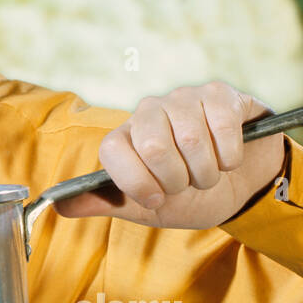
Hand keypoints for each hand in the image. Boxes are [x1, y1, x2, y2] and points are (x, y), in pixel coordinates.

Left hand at [52, 82, 286, 228]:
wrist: (242, 183)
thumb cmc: (188, 193)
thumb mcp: (145, 207)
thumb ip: (104, 202)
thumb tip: (60, 205)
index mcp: (126, 137)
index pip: (112, 149)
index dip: (135, 181)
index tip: (156, 198)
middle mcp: (149, 111)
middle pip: (152, 146)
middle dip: (176, 180)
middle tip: (186, 185)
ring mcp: (183, 99)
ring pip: (191, 141)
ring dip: (206, 173)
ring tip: (208, 174)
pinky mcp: (219, 95)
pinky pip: (222, 127)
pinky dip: (230, 156)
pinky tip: (228, 158)